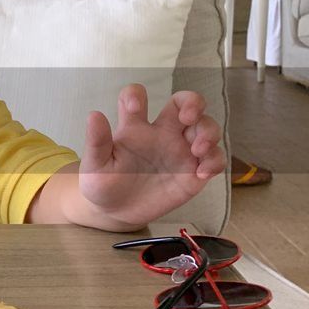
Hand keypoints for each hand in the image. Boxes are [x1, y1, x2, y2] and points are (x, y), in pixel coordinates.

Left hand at [77, 84, 225, 227]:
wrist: (115, 213)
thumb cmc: (103, 184)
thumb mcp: (95, 165)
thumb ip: (96, 142)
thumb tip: (94, 114)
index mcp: (133, 127)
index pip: (137, 96)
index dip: (136, 95)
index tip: (135, 107)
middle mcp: (161, 133)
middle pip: (185, 103)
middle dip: (193, 102)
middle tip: (188, 118)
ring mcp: (180, 151)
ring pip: (205, 127)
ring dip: (208, 132)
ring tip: (197, 150)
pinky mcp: (192, 172)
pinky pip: (214, 158)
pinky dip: (215, 161)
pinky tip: (201, 173)